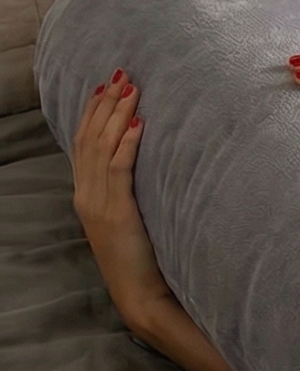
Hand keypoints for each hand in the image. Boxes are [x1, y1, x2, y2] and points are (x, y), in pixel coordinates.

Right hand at [70, 71, 172, 325]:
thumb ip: (128, 194)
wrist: (139, 296)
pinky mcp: (117, 214)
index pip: (85, 144)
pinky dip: (128, 144)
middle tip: (120, 74)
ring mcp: (98, 203)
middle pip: (90, 138)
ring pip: (102, 148)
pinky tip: (139, 123)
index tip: (105, 85)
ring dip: (117, 115)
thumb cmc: (143, 261)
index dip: (94, 113)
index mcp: (87, 195)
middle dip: (105, 104)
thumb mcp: (130, 221)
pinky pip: (119, 170)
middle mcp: (87, 195)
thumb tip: (144, 169)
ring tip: (130, 88)